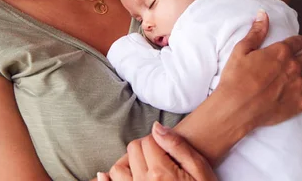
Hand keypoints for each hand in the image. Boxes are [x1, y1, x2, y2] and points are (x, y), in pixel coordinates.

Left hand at [97, 122, 216, 180]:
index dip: (158, 140)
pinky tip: (103, 175)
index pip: (148, 140)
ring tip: (144, 165)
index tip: (167, 148)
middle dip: (145, 148)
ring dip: (129, 163)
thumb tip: (156, 127)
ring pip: (118, 168)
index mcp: (161, 172)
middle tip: (160, 156)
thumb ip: (177, 146)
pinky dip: (105, 180)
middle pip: (133, 150)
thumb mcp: (199, 168)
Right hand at [218, 10, 301, 128]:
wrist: (236, 107)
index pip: (296, 42)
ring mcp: (298, 86)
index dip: (301, 41)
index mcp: (280, 52)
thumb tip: (263, 14)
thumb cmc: (235, 78)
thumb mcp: (242, 50)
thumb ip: (256, 32)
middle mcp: (293, 67)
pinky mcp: (298, 104)